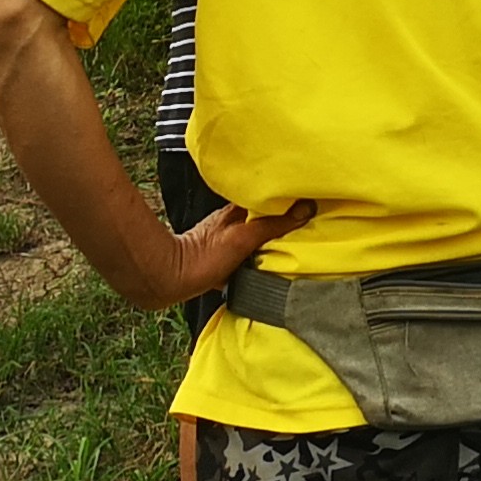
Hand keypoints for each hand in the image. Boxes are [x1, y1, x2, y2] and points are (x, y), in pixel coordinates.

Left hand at [144, 200, 311, 312]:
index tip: (309, 200)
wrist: (171, 280)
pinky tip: (269, 266)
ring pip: (258, 238)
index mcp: (238, 211)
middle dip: (284, 222)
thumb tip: (306, 209)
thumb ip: (274, 224)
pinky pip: (250, 256)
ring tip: (294, 247)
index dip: (288, 199)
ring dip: (272, 242)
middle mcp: (233, 223)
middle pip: (265, 219)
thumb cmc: (203, 257)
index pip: (269, 199)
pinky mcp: (223, 262)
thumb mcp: (244, 238)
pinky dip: (260, 259)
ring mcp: (227, 242)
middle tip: (308, 226)